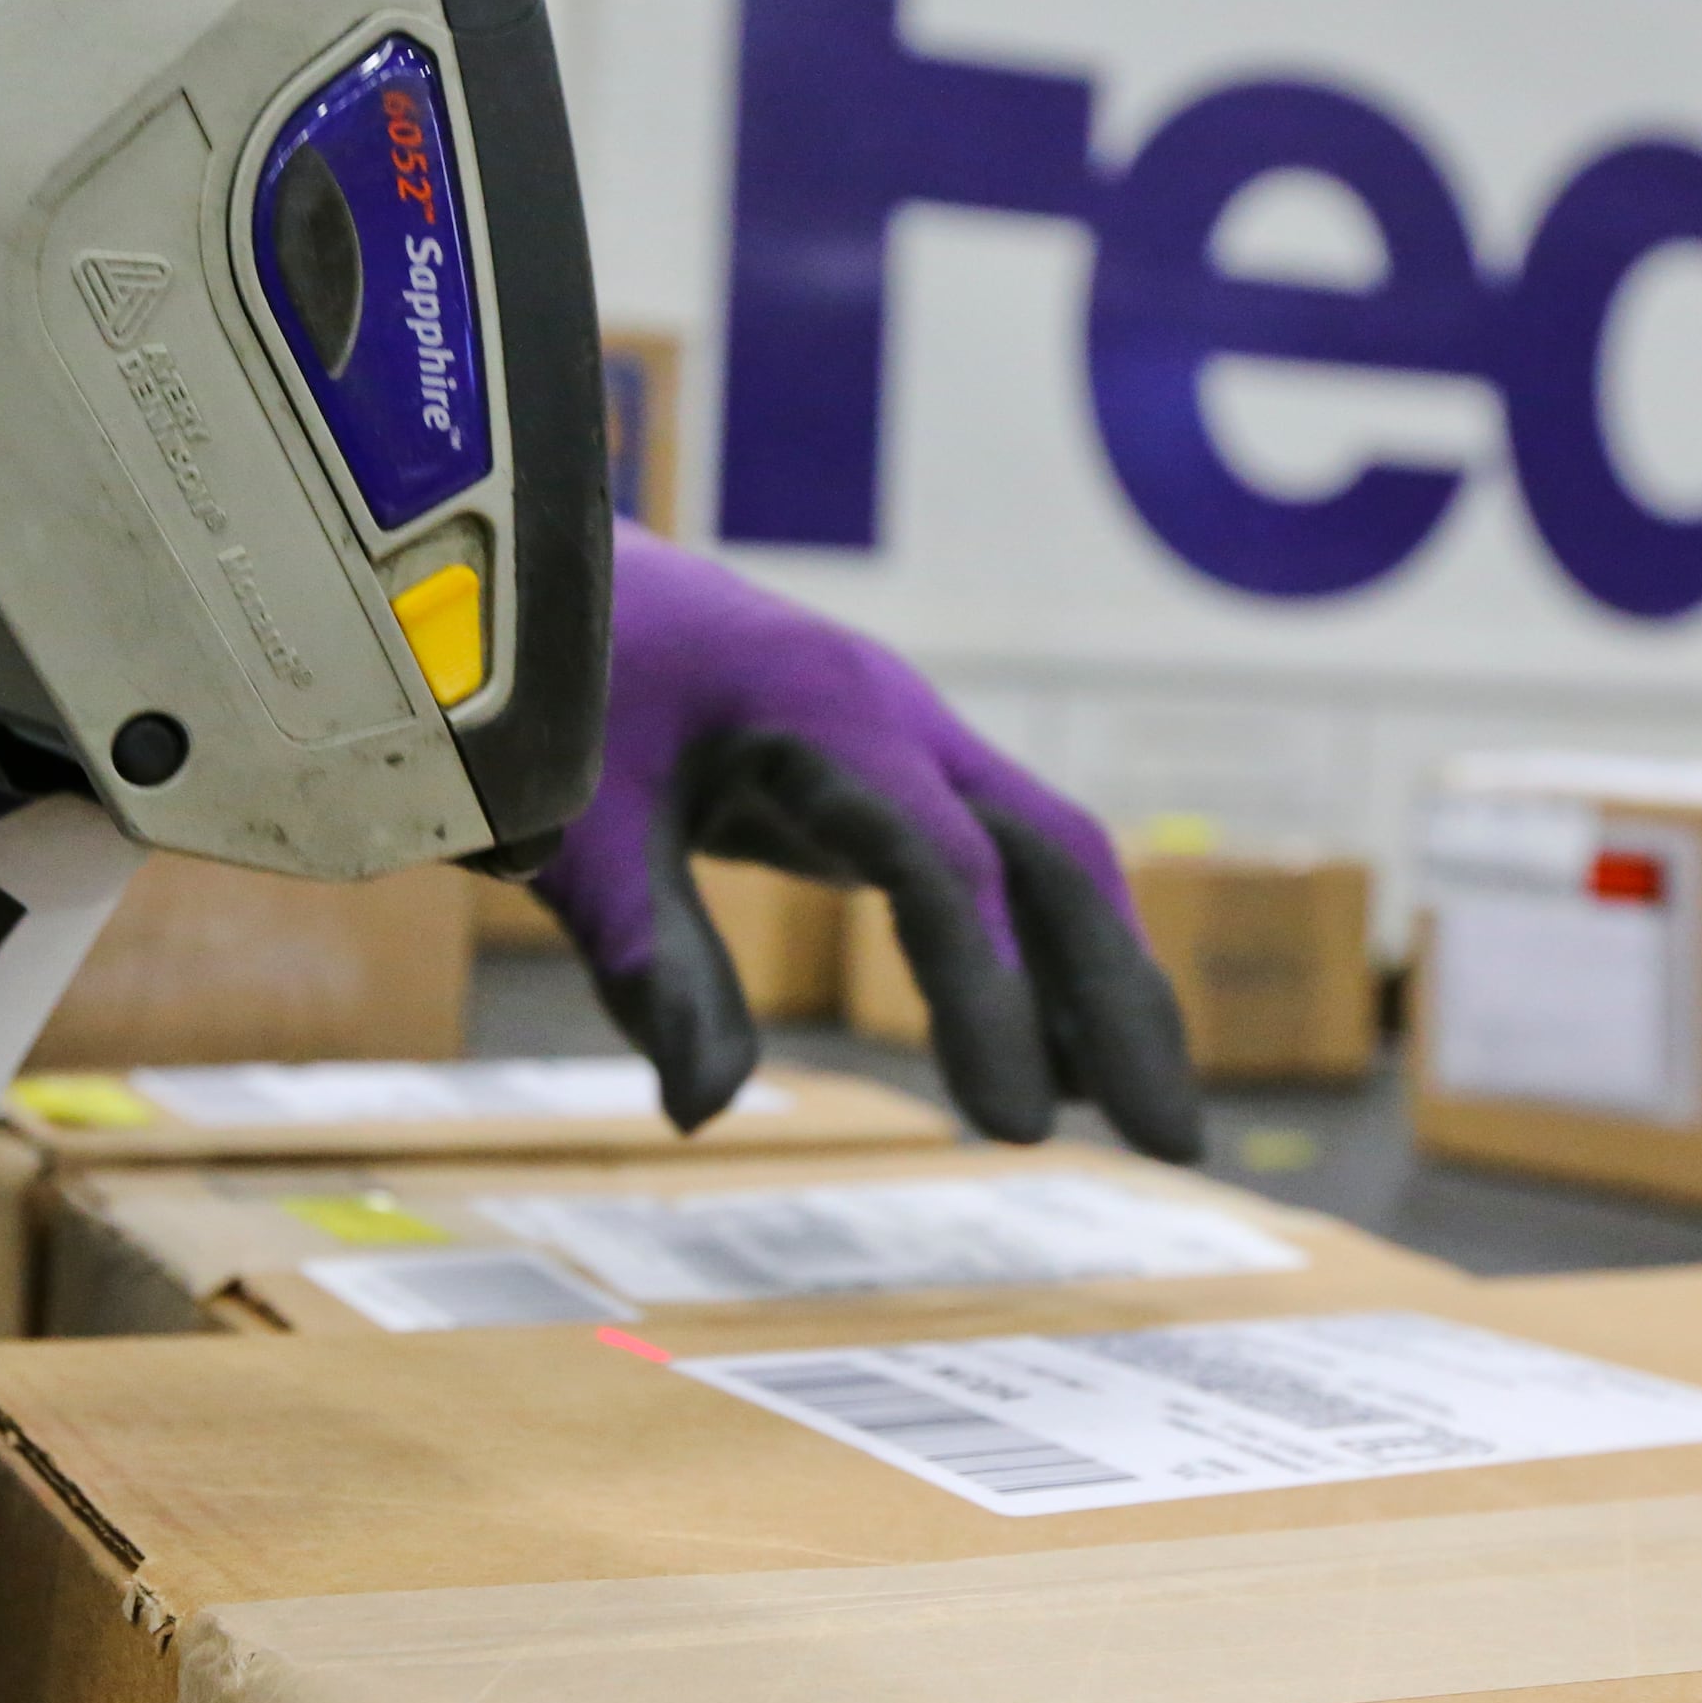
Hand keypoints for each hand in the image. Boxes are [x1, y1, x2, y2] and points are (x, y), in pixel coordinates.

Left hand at [533, 521, 1196, 1157]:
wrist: (527, 556)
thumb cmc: (545, 685)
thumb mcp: (575, 823)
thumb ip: (644, 954)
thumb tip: (704, 1108)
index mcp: (827, 713)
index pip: (947, 868)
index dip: (990, 996)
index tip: (1019, 1128)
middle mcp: (897, 714)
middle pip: (1051, 855)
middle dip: (1119, 996)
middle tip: (1174, 1146)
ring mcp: (903, 736)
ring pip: (1045, 854)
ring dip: (1100, 979)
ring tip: (1140, 1118)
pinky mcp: (886, 766)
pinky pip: (997, 857)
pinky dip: (1037, 950)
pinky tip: (1050, 1049)